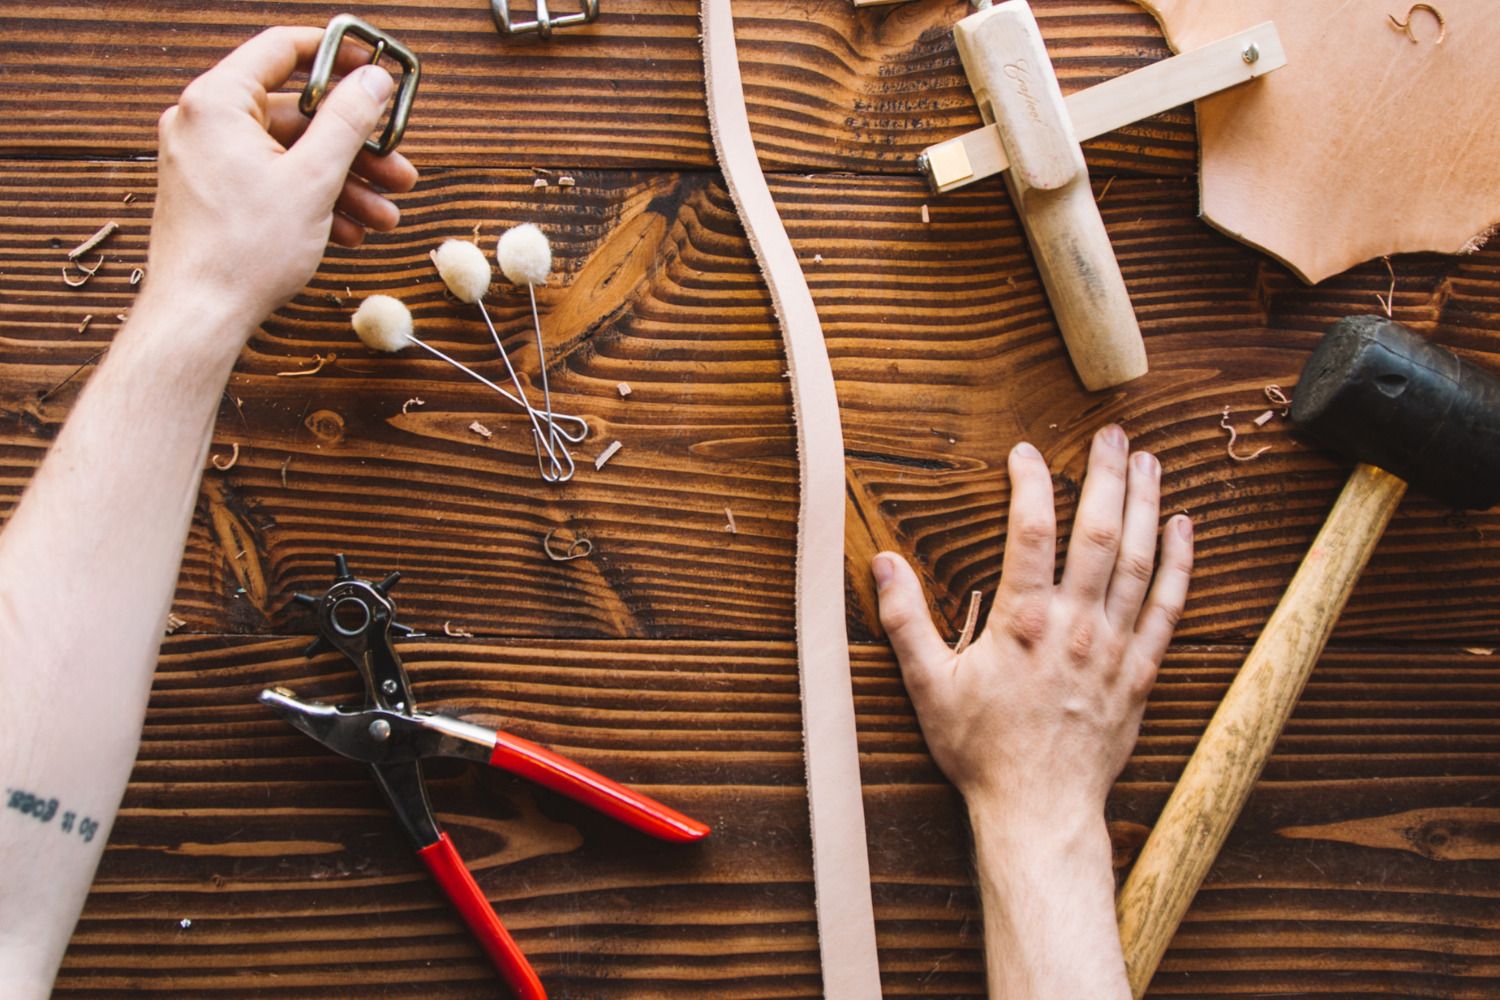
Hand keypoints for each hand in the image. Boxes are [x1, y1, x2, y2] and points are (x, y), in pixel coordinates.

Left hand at [145, 26, 418, 329]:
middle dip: (354, 146)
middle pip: (296, 114)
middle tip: (396, 163)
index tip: (375, 70)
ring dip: (343, 182)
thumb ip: (347, 122)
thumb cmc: (242, 252)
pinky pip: (273, 182)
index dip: (338, 55)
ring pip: (290, 155)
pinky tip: (350, 229)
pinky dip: (312, 200)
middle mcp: (205, 124)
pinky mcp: (215, 195)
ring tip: (385, 212)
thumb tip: (373, 81)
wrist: (200, 315)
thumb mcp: (312, 180)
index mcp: (218, 102)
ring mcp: (207, 161)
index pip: (282, 49)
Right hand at [873, 426, 1193, 827]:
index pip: (1030, 532)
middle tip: (1113, 436)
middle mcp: (1075, 626)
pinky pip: (1168, 608)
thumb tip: (882, 563)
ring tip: (1150, 462)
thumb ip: (904, 620)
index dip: (1030, 483)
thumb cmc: (980, 750)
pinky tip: (1184, 529)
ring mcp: (1113, 647)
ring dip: (1146, 506)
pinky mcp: (1140, 672)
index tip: (1025, 452)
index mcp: (1022, 623)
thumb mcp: (926, 686)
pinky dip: (1178, 565)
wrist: (1037, 810)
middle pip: (1098, 533)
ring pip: (1137, 561)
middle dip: (1106, 476)